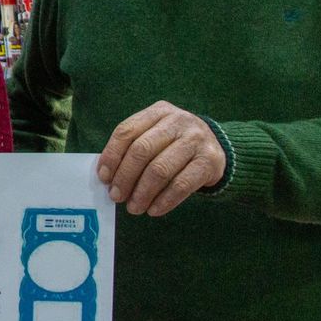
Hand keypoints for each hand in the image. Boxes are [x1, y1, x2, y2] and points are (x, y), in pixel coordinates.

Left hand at [97, 101, 225, 216]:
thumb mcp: (155, 135)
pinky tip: (154, 210)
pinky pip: (181, 184)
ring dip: (143, 193)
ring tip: (134, 208)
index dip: (112, 156)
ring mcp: (196, 140)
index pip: (127, 131)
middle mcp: (178, 121)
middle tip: (117, 196)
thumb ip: (132, 148)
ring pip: (160, 169)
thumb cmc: (174, 144)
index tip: (104, 178)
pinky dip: (164, 201)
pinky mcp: (209, 161)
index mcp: (158, 111)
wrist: (216, 146)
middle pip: (142, 150)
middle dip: (125, 177)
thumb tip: (107, 177)